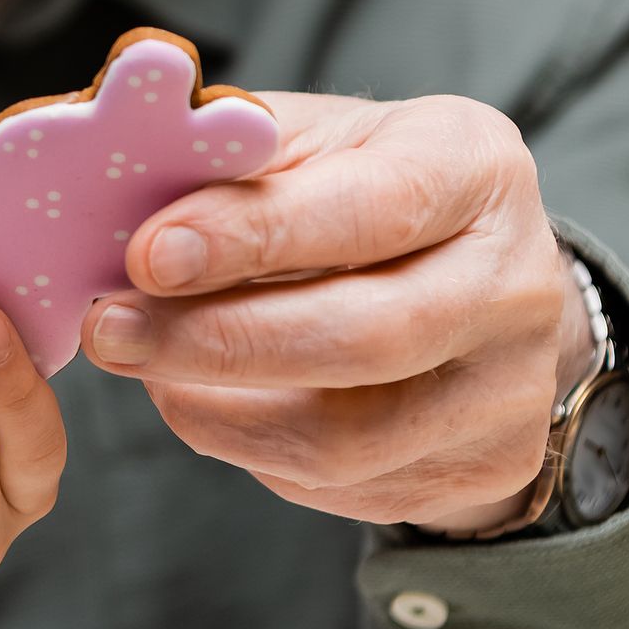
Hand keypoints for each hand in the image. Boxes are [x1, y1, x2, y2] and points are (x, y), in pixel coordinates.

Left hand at [78, 93, 599, 534]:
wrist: (474, 283)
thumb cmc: (361, 192)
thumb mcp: (312, 143)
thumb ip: (230, 158)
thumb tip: (120, 187)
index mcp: (476, 168)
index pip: (372, 208)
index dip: (253, 237)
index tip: (148, 255)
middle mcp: (517, 282)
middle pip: (364, 337)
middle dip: (215, 341)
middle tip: (111, 331)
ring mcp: (510, 390)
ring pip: (346, 439)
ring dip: (216, 411)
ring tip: (144, 370)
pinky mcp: (484, 471)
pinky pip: (340, 485)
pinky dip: (250, 447)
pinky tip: (205, 402)